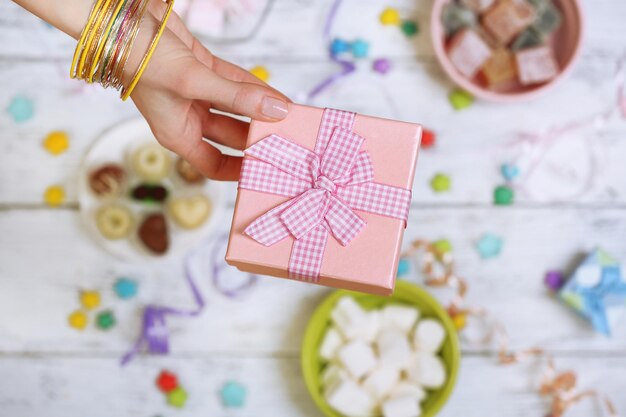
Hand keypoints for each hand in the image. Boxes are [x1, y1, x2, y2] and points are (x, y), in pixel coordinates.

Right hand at [130, 6, 289, 179]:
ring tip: (289, 116)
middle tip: (288, 138)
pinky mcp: (203, 69)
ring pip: (237, 108)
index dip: (240, 170)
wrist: (122, 19)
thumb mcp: (193, 83)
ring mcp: (197, 93)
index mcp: (178, 134)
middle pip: (232, 136)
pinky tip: (275, 94)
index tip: (267, 170)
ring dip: (261, 111)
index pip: (215, 164)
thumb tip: (276, 110)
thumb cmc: (140, 58)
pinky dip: (254, 88)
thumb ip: (237, 97)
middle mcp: (187, 117)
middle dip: (258, 136)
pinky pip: (235, 83)